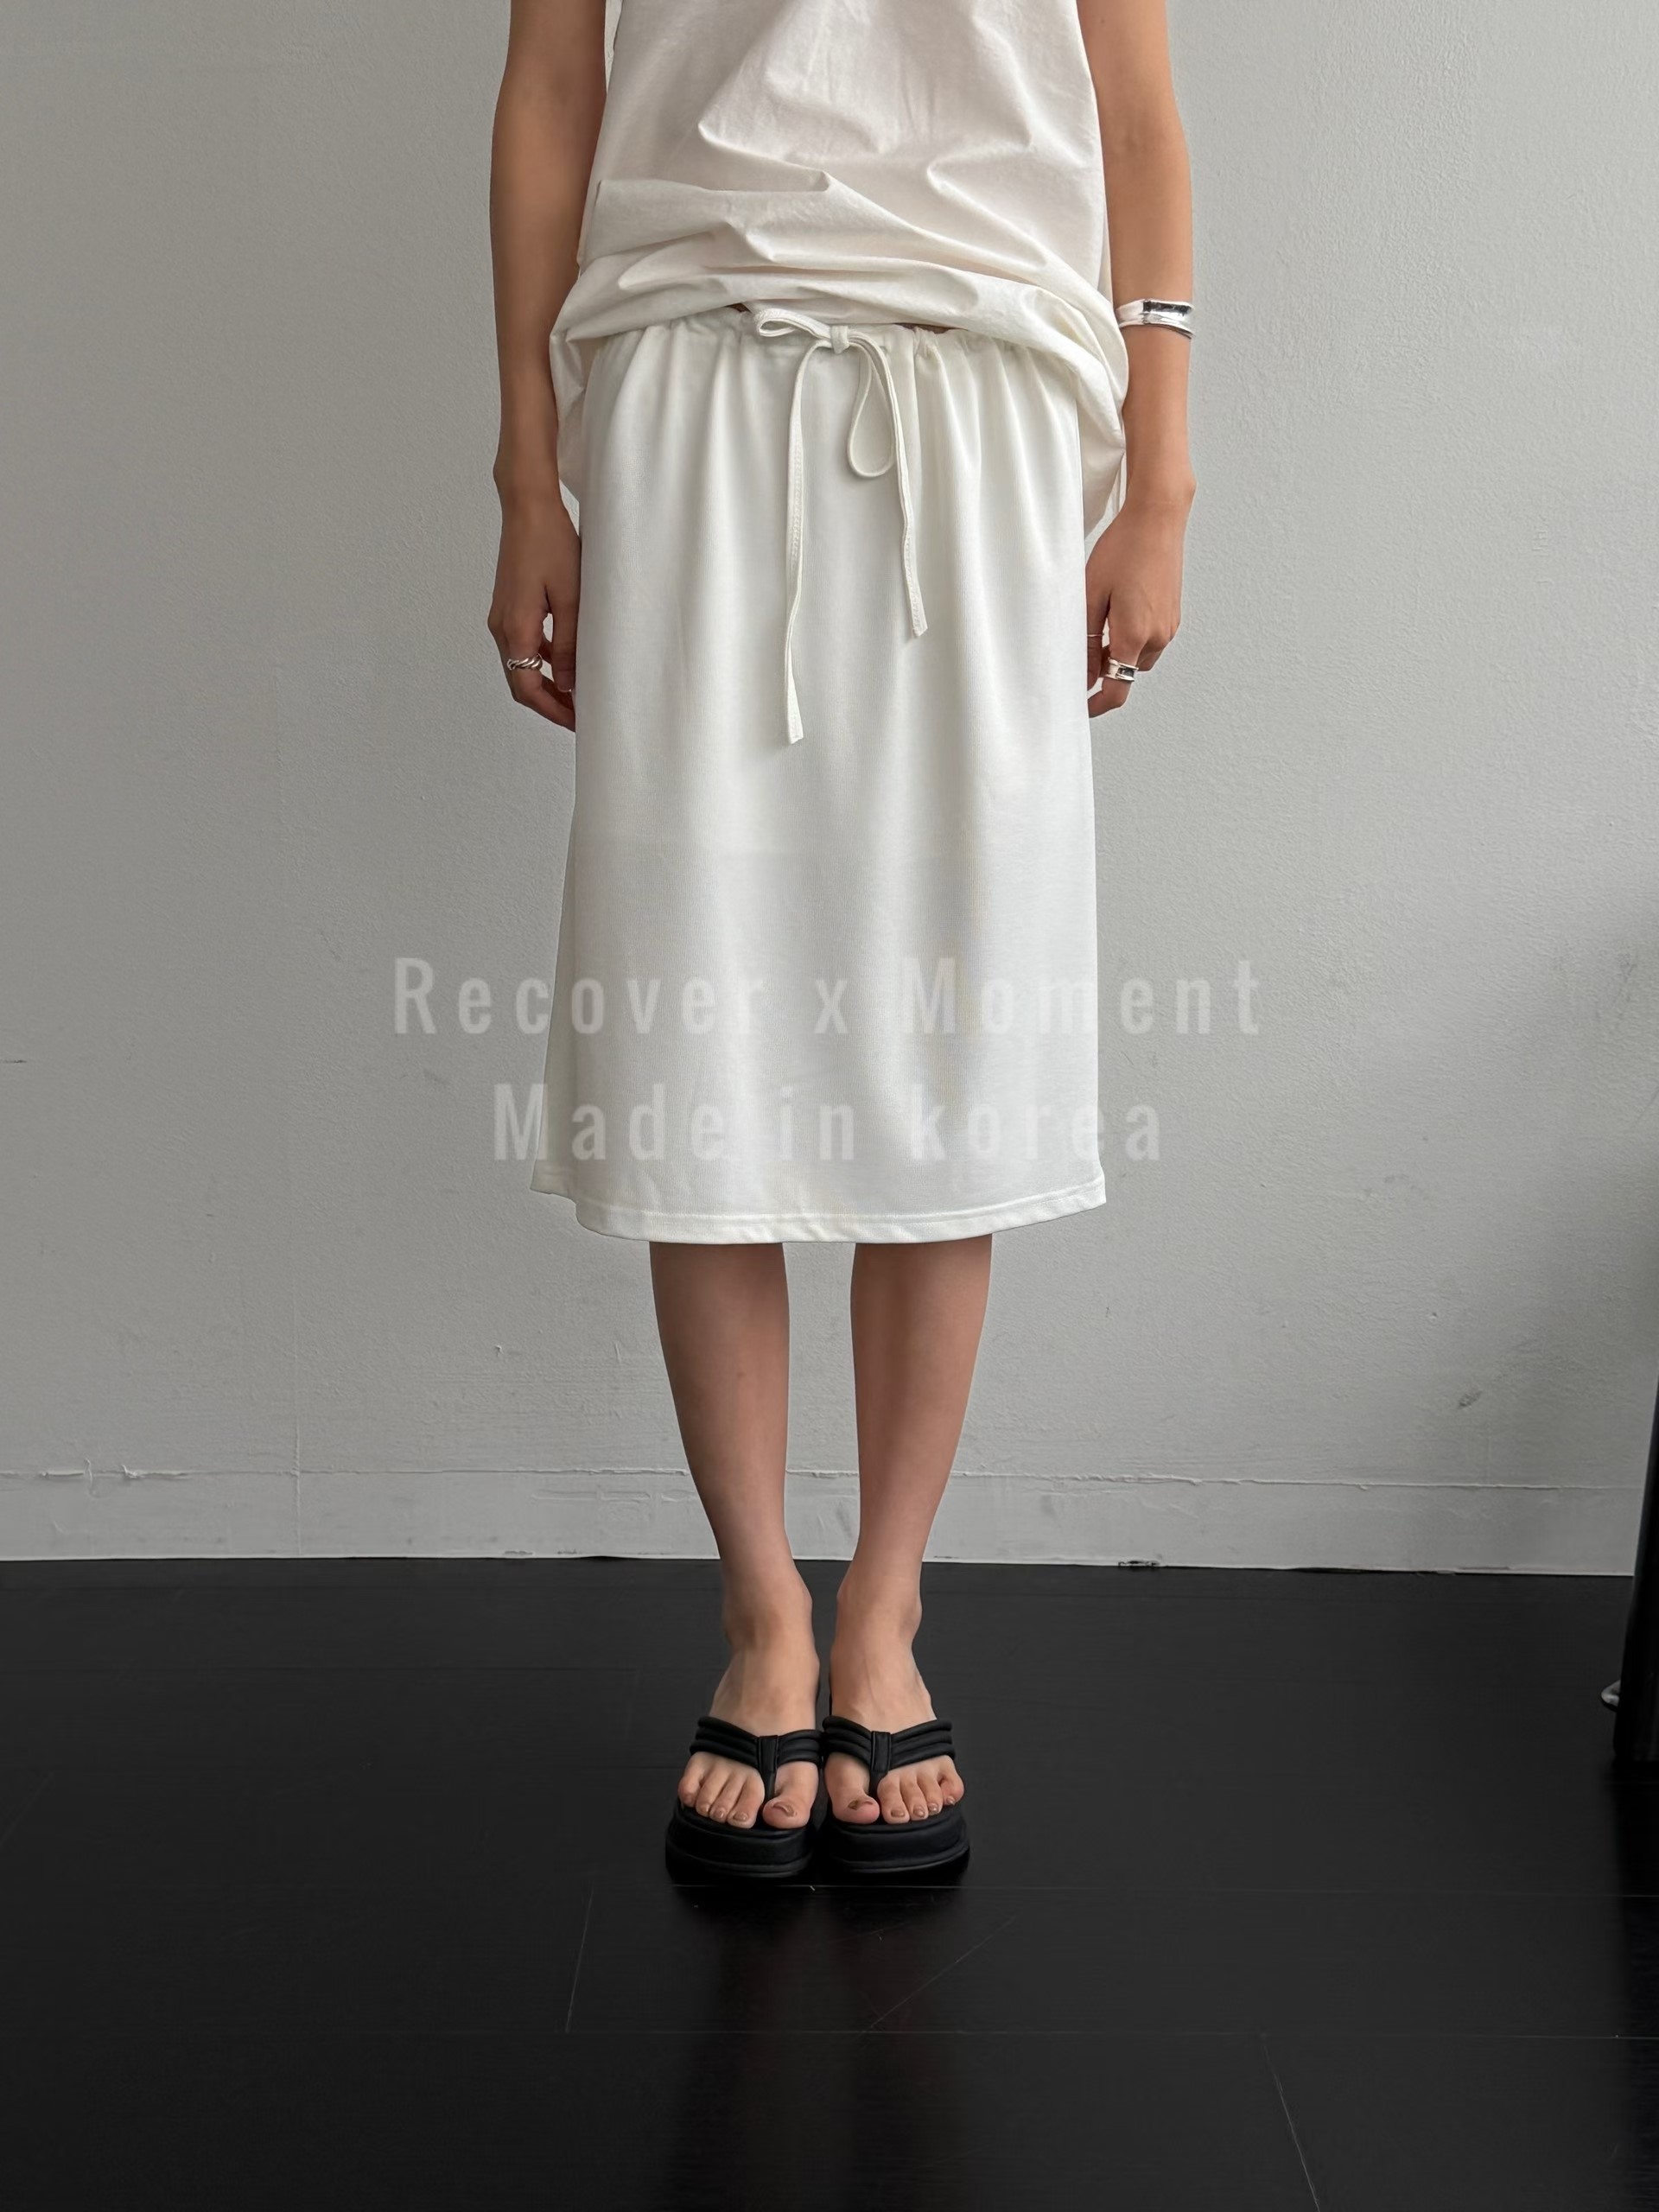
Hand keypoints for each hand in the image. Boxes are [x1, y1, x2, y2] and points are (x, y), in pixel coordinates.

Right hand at [488, 481, 580, 729]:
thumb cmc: (551, 544)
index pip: (528, 688)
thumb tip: (571, 685)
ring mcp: (502, 617)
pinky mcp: (508, 606)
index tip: (578, 722)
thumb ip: (570, 645)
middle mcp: (501, 627)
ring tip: (576, 693)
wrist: (527, 507)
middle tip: (580, 715)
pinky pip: (523, 645)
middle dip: (550, 703)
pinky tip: (565, 661)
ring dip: (546, 683)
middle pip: (521, 682)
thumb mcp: (571, 599)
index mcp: (515, 629)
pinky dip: (542, 661)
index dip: (553, 711)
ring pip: (521, 665)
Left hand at [1085, 483, 1192, 716]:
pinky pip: (1150, 640)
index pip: (1117, 691)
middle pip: (1126, 674)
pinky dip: (1133, 637)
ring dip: (1119, 653)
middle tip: (1081, 646)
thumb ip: (1086, 641)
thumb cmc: (1121, 550)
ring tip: (1100, 620)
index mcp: (1134, 636)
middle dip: (1104, 671)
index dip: (1096, 705)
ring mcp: (1169, 627)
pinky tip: (1120, 609)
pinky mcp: (1174, 615)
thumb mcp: (1090, 594)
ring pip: (1138, 658)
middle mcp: (1157, 637)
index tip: (1080, 706)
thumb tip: (1085, 677)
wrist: (1158, 518)